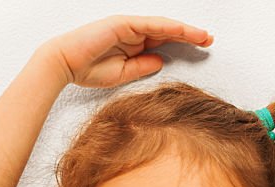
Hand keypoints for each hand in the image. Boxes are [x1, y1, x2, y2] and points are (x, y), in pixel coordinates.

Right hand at [45, 15, 213, 88]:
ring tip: (204, 36)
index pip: (165, 42)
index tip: (203, 48)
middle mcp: (133, 33)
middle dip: (191, 35)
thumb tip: (161, 61)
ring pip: (163, 26)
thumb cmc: (88, 70)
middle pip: (168, 32)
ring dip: (185, 30)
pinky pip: (150, 24)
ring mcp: (129, 26)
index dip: (185, 43)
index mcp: (134, 44)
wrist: (64, 64)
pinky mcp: (123, 23)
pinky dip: (168, 27)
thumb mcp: (123, 74)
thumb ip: (143, 66)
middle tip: (210, 40)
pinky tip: (183, 30)